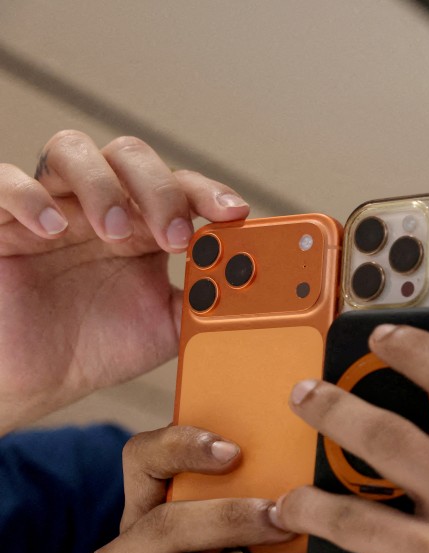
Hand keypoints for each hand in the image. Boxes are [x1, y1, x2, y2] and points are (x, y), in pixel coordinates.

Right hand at [0, 131, 249, 432]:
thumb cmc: (94, 347)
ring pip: (71, 150)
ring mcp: (49, 207)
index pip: (180, 186)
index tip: (234, 214)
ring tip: (114, 231)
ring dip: (103, 185)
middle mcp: (98, 206)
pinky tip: (52, 228)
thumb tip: (259, 290)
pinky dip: (30, 195)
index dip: (208, 193)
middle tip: (174, 236)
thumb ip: (210, 304)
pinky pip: (4, 181)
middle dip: (160, 189)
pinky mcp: (0, 221)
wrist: (31, 381)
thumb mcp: (165, 328)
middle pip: (132, 157)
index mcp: (142, 224)